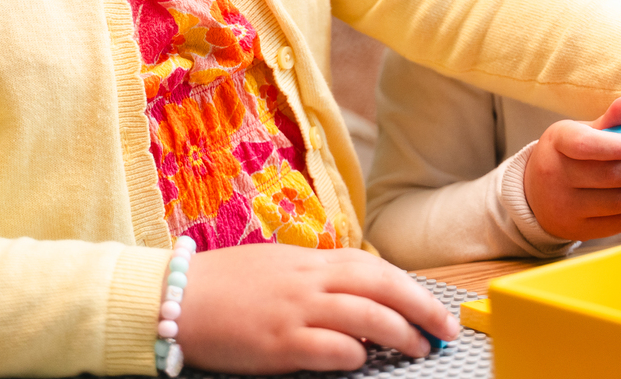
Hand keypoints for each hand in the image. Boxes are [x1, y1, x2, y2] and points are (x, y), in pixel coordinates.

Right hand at [177, 244, 458, 373]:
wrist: (175, 297)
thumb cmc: (225, 285)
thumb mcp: (278, 268)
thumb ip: (317, 278)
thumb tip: (358, 294)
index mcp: (310, 260)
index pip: (375, 267)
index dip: (411, 287)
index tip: (434, 307)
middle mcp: (309, 281)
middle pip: (381, 286)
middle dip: (421, 307)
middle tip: (446, 330)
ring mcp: (295, 311)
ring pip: (366, 316)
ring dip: (400, 333)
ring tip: (419, 348)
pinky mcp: (279, 344)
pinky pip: (331, 349)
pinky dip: (355, 354)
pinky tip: (364, 360)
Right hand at [522, 97, 620, 241]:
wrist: (535, 194)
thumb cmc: (566, 156)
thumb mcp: (579, 132)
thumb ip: (608, 121)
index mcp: (557, 143)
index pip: (586, 145)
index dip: (618, 145)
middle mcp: (556, 176)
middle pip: (612, 176)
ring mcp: (565, 206)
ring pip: (620, 202)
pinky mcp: (577, 230)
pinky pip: (619, 222)